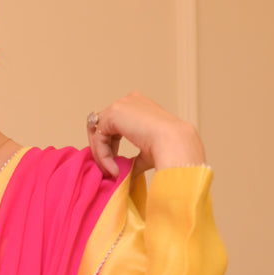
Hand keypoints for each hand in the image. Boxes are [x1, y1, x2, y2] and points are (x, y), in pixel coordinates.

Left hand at [86, 92, 205, 177]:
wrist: (175, 143)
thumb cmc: (169, 148)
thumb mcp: (147, 152)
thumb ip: (132, 158)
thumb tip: (122, 173)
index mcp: (140, 106)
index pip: (115, 124)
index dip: (111, 146)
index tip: (115, 165)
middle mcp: (129, 101)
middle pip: (102, 125)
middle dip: (103, 149)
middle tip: (108, 169)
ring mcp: (121, 104)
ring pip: (98, 131)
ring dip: (102, 155)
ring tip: (111, 172)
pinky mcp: (113, 113)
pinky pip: (98, 136)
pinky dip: (102, 154)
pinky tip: (112, 168)